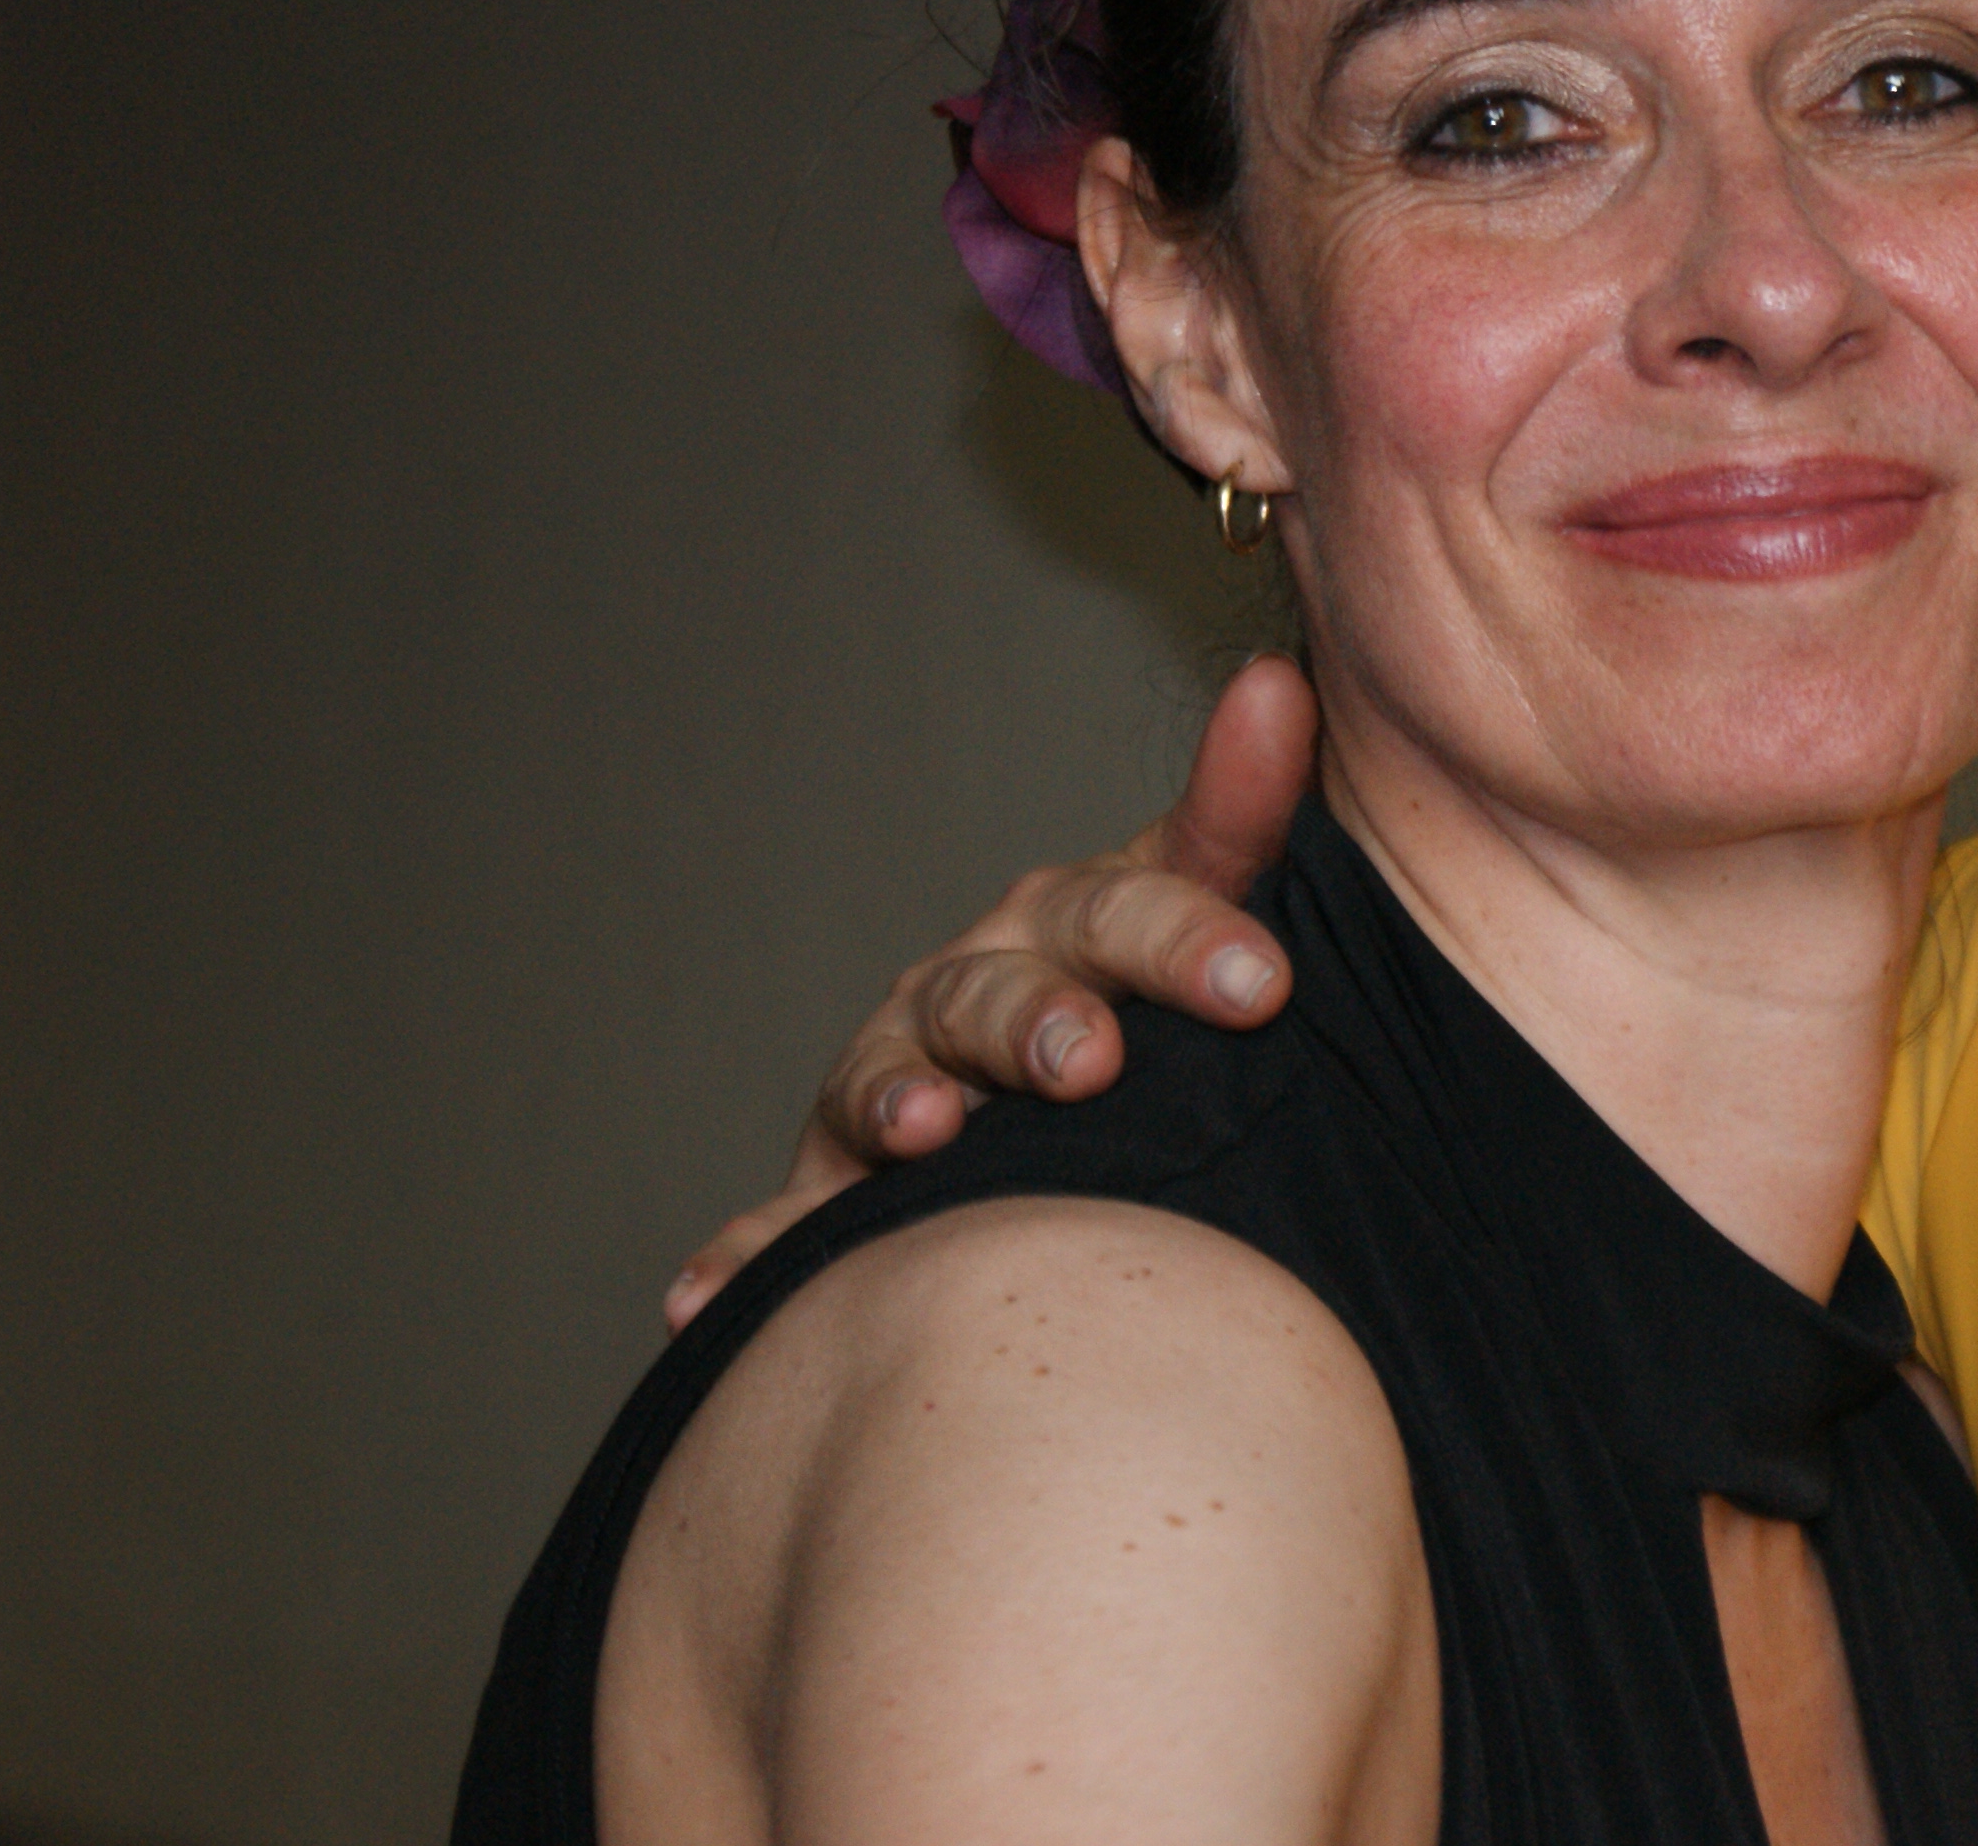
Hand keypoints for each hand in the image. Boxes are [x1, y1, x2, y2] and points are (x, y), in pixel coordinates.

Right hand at [660, 658, 1324, 1325]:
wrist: (1090, 1092)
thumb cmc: (1159, 989)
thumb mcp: (1212, 900)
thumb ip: (1242, 812)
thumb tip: (1277, 681)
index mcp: (1067, 923)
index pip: (1122, 914)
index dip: (1185, 944)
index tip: (1264, 986)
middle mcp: (970, 992)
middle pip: (995, 998)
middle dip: (1036, 1025)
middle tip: (1092, 1062)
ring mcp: (894, 1084)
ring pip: (886, 1089)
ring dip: (893, 1107)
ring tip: (921, 1132)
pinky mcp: (836, 1188)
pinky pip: (782, 1231)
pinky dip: (743, 1260)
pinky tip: (700, 1296)